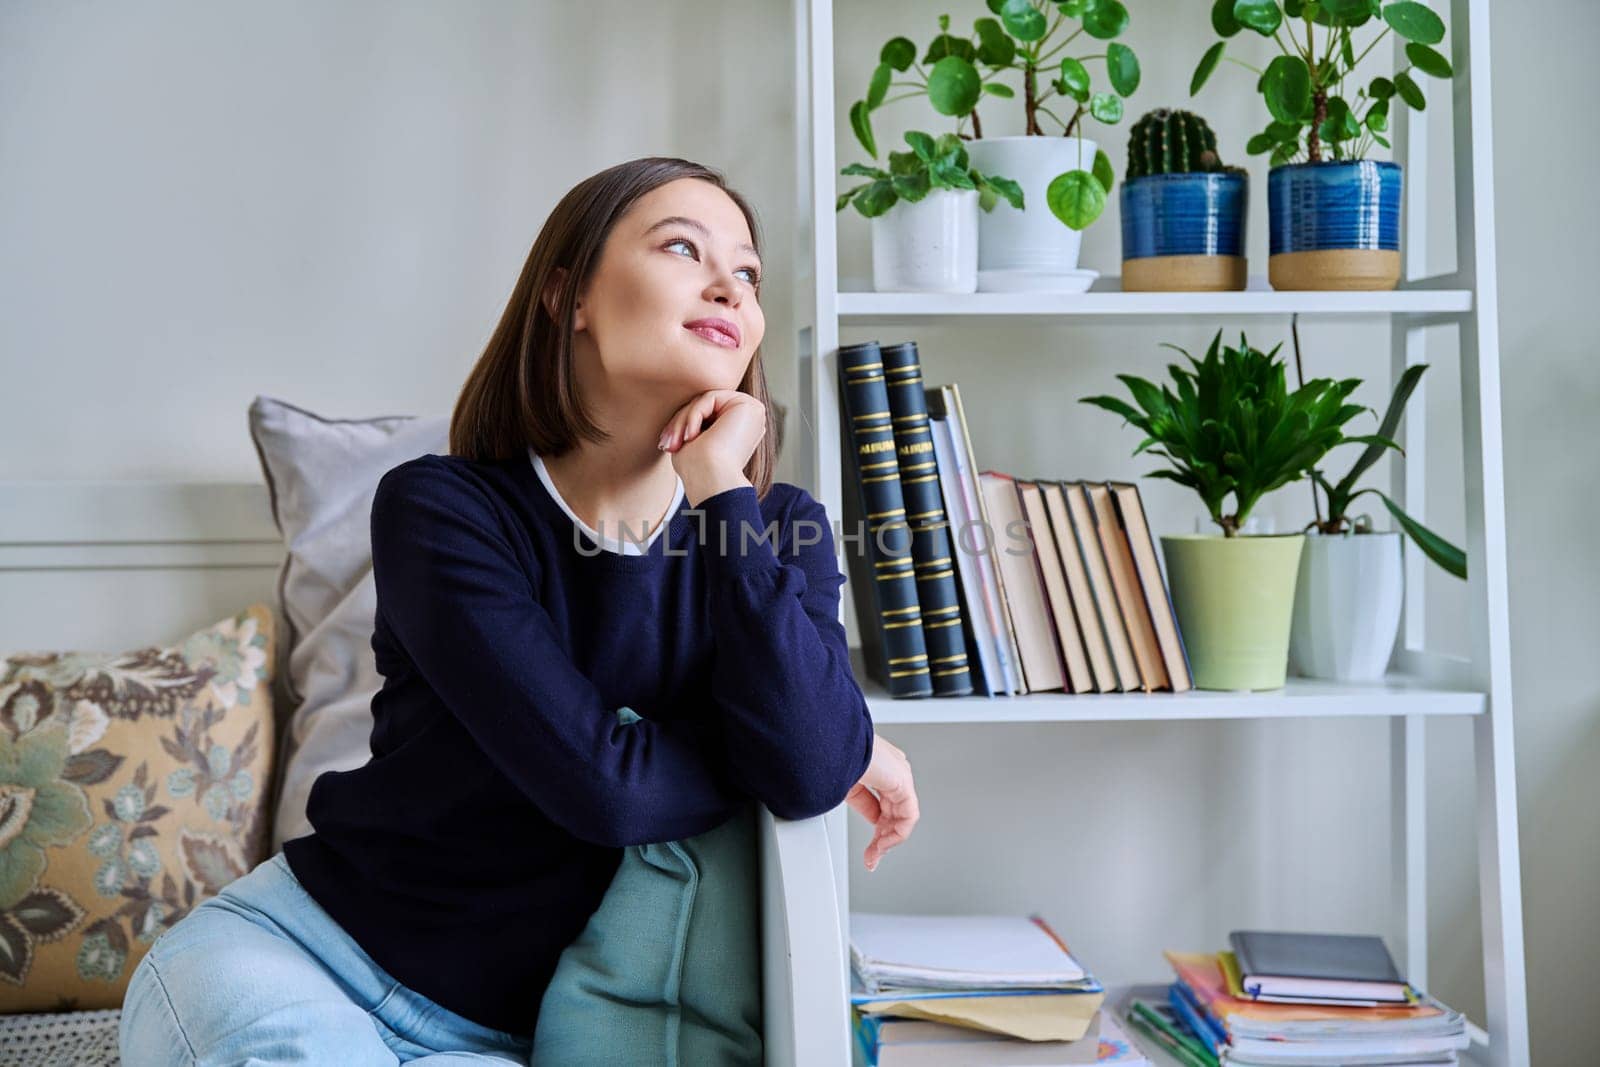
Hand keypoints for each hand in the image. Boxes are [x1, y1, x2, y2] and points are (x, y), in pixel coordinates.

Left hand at [658, 389, 765, 505]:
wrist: (713, 482)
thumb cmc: (698, 470)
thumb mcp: (690, 439)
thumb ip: (692, 421)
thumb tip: (685, 410)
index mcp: (738, 429)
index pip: (704, 414)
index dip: (680, 424)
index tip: (666, 445)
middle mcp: (748, 419)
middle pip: (704, 406)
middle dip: (679, 422)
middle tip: (668, 444)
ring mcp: (751, 411)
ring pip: (705, 401)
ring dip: (684, 420)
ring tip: (676, 443)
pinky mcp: (748, 405)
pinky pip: (710, 398)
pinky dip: (694, 415)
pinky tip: (691, 436)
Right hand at [845, 733, 918, 871]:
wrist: (832, 741)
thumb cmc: (828, 753)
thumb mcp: (839, 784)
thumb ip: (854, 802)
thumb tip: (855, 819)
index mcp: (874, 765)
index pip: (880, 804)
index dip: (875, 828)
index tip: (867, 848)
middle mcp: (890, 769)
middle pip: (892, 812)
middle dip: (882, 839)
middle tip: (871, 857)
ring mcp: (898, 774)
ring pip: (901, 816)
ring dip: (887, 840)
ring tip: (874, 855)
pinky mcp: (903, 782)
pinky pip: (907, 816)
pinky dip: (895, 834)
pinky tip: (881, 844)